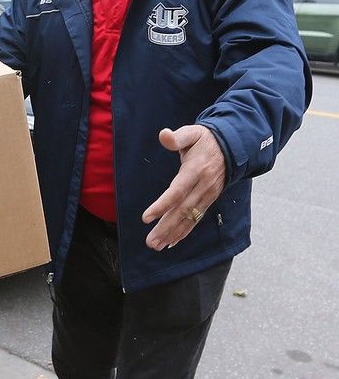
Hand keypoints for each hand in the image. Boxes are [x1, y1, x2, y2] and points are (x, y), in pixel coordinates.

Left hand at [142, 125, 226, 250]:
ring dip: (173, 233)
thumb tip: (163, 135)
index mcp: (195, 170)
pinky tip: (172, 242)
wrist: (231, 146)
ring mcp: (207, 195)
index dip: (162, 206)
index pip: (177, 192)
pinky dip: (184, 232)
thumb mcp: (192, 133)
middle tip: (150, 242)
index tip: (146, 217)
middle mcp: (203, 186)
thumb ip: (177, 137)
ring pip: (189, 218)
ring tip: (156, 245)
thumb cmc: (205, 140)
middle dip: (166, 228)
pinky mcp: (209, 200)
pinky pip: (196, 219)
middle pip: (182, 211)